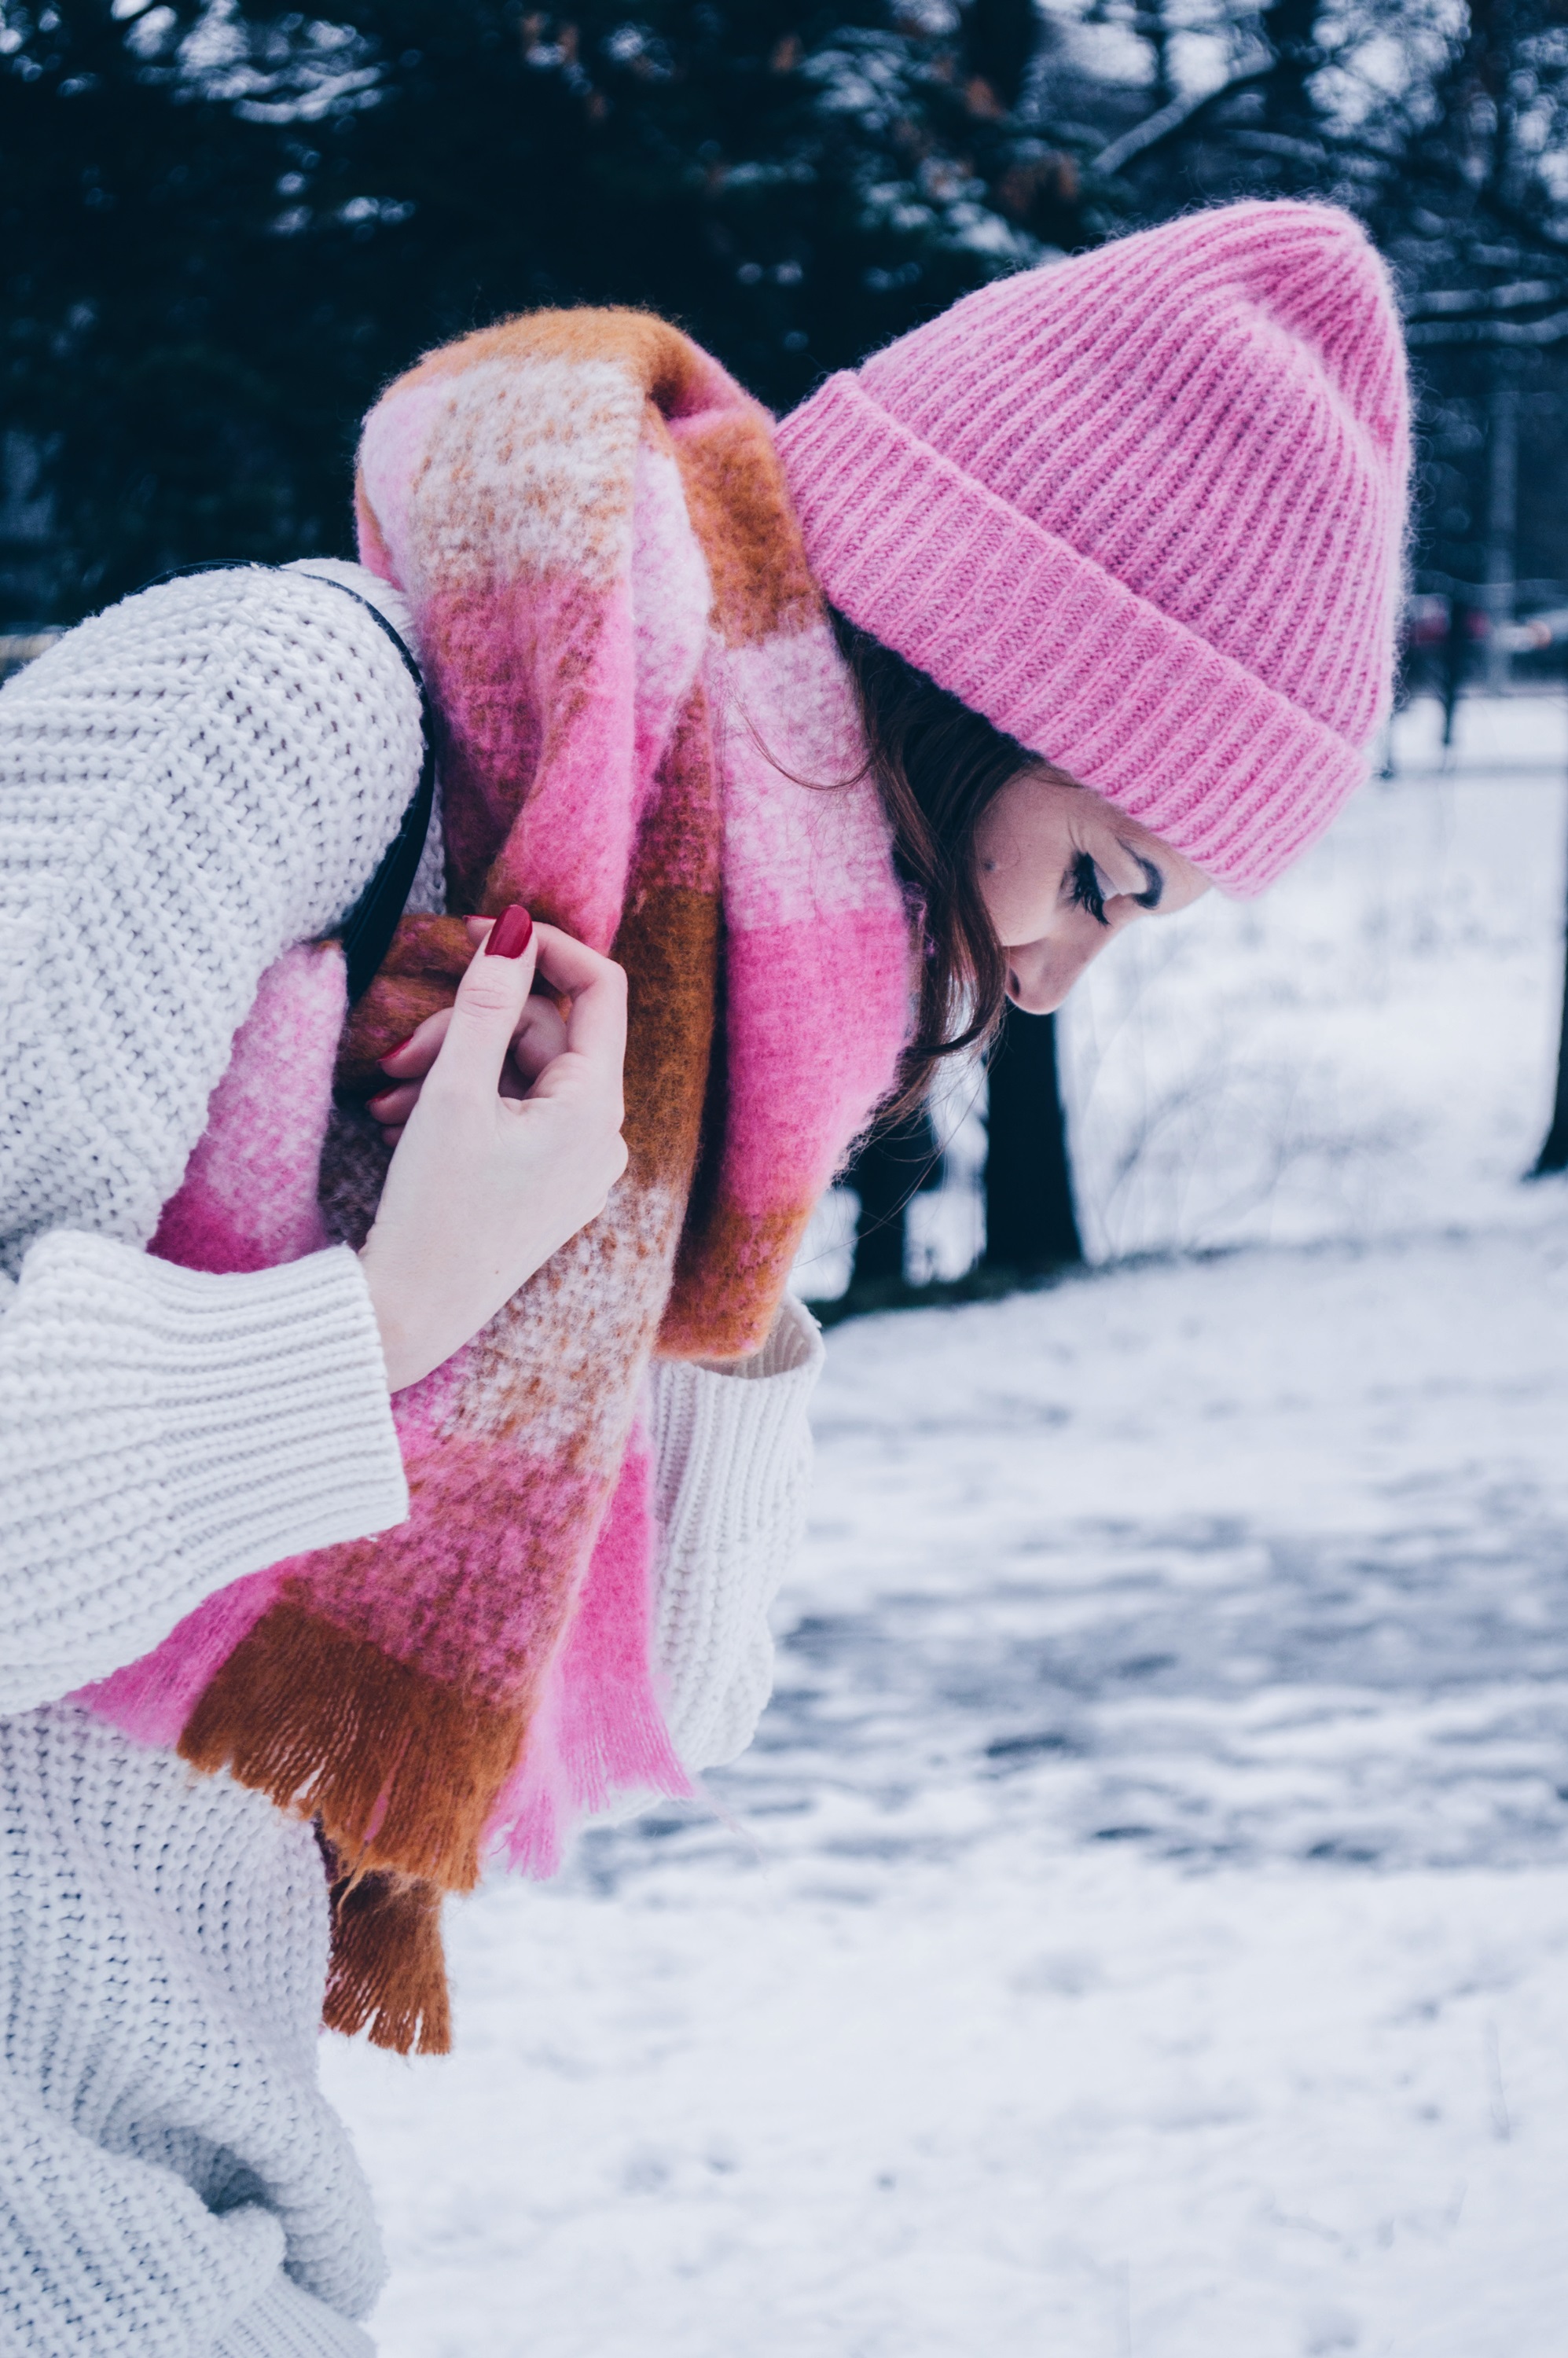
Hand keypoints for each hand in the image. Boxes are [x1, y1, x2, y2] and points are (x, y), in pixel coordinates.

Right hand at [357, 909, 627, 1392]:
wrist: (410, 1316)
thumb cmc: (433, 1211)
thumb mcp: (453, 1093)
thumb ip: (485, 1001)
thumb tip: (516, 927)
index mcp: (597, 1109)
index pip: (600, 989)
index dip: (544, 947)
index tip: (481, 930)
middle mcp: (603, 1137)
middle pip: (544, 1034)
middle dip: (469, 1026)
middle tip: (396, 1051)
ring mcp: (577, 1166)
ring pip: (520, 1075)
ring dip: (454, 1066)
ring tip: (387, 1091)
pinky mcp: (547, 1188)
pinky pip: (515, 1117)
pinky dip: (463, 1104)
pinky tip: (400, 1118)